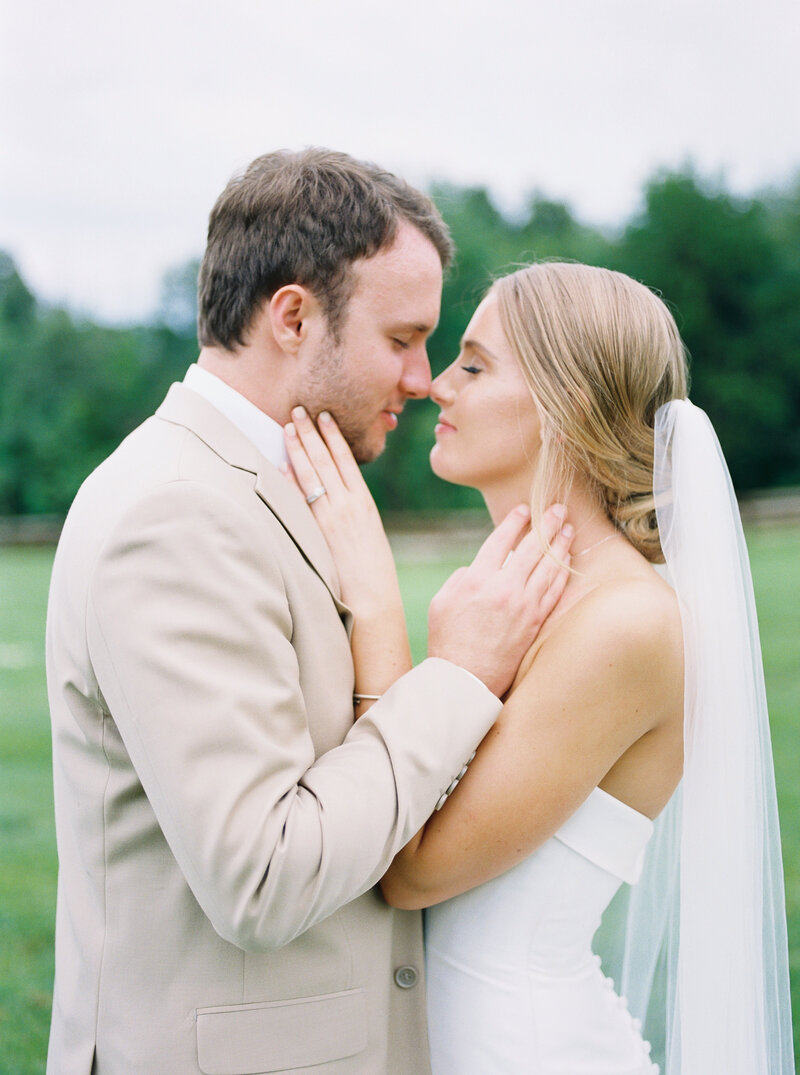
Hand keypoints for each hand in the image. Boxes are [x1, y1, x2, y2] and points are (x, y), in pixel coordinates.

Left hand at [284, 407, 401, 616]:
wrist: (373, 598)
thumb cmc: (372, 572)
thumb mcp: (369, 535)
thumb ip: (352, 515)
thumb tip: (336, 500)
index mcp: (364, 503)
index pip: (346, 460)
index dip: (332, 436)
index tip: (323, 417)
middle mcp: (349, 504)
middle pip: (326, 460)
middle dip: (311, 433)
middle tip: (298, 410)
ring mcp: (332, 516)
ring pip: (313, 473)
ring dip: (299, 447)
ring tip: (288, 426)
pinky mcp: (319, 531)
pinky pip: (302, 499)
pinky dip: (291, 480)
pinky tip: (282, 463)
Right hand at [427, 505, 572, 697]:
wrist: (465, 680)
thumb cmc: (447, 641)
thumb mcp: (441, 602)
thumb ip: (461, 578)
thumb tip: (479, 567)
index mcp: (476, 579)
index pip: (501, 539)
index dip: (515, 521)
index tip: (524, 509)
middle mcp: (503, 588)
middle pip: (532, 547)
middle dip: (547, 524)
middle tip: (558, 509)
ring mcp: (523, 606)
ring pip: (548, 566)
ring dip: (560, 544)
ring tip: (568, 529)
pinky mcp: (536, 622)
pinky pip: (554, 590)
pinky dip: (562, 572)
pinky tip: (568, 560)